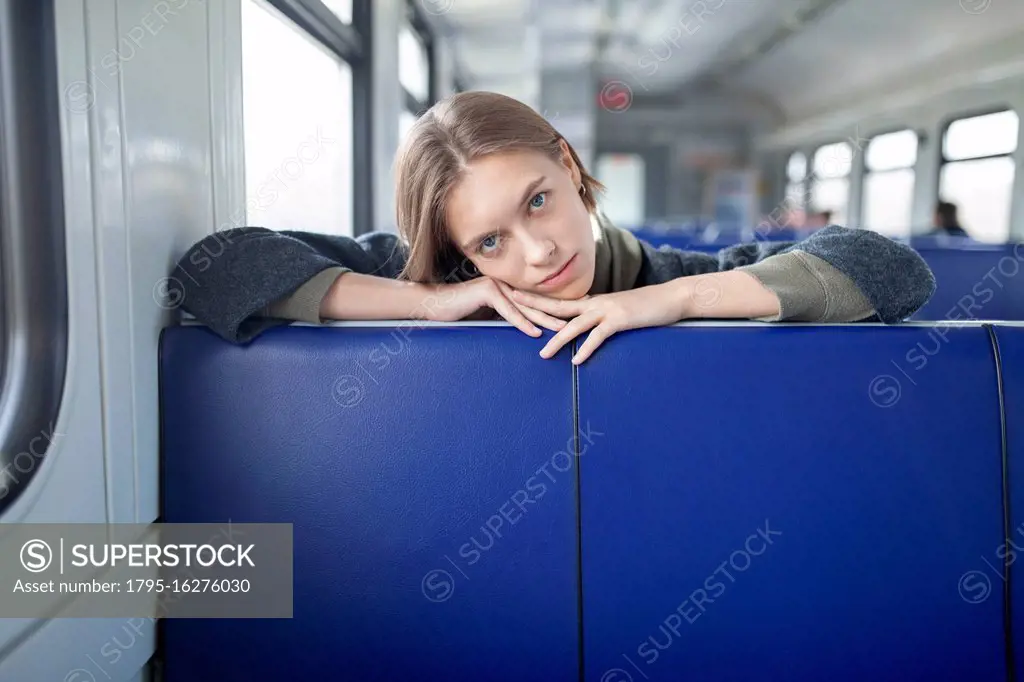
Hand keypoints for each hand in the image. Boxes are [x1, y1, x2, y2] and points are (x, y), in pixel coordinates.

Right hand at [418, 276, 567, 336]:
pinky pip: (508, 311)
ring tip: (561, 329)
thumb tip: (522, 326)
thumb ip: (503, 316)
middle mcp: (504, 283)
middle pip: (534, 302)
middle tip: (576, 320)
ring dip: (544, 319)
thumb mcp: (486, 314)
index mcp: (507, 287)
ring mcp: (496, 285)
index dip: (553, 307)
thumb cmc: (458, 311)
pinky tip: (534, 332)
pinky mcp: (486, 292)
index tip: (572, 314)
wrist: (434, 305)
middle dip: (556, 312)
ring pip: (525, 306)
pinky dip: (522, 323)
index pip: (534, 299)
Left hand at [510, 282, 688, 363]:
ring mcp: (607, 310)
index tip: (517, 297)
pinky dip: (587, 348)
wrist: (671, 297)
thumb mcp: (619, 311)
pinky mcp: (620, 319)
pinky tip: (577, 360)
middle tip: (511, 303)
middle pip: (558, 306)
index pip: (560, 302)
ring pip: (575, 325)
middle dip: (534, 305)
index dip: (538, 300)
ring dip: (558, 340)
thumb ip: (601, 318)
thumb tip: (589, 329)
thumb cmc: (645, 307)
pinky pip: (598, 336)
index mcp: (593, 301)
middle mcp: (596, 303)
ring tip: (543, 354)